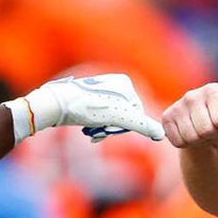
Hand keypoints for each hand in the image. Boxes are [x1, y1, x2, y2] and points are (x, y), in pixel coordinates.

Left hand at [19, 74, 164, 141]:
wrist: (56, 104)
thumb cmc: (88, 107)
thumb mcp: (119, 117)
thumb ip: (142, 125)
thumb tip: (162, 135)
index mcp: (124, 82)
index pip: (138, 111)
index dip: (127, 125)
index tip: (111, 128)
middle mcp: (113, 84)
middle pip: (124, 115)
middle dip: (113, 128)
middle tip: (99, 134)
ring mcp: (100, 92)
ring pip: (111, 119)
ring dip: (104, 130)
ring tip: (91, 134)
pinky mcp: (87, 100)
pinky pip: (100, 118)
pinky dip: (96, 127)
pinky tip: (87, 131)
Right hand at [161, 83, 217, 147]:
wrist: (206, 119)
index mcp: (214, 90)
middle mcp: (192, 95)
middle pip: (205, 131)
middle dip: (212, 135)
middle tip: (212, 129)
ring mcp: (177, 106)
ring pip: (190, 138)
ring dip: (199, 141)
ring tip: (202, 131)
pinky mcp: (166, 118)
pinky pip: (177, 141)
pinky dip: (186, 143)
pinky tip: (190, 132)